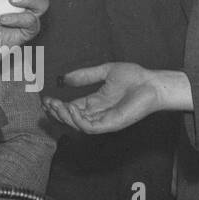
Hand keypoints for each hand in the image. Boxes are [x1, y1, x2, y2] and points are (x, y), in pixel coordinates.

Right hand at [44, 62, 169, 133]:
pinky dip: (78, 121)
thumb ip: (85, 75)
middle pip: (71, 119)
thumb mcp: (105, 71)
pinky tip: (72, 110)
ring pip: (77, 125)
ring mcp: (105, 120)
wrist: (152, 83)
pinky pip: (90, 128)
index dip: (57, 106)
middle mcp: (98, 113)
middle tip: (47, 104)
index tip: (46, 99)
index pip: (72, 108)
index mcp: (96, 102)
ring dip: (64, 118)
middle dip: (56, 113)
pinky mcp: (111, 124)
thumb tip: (65, 78)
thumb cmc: (135, 77)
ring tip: (56, 107)